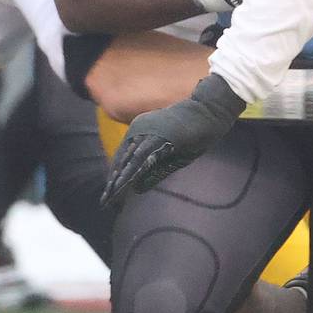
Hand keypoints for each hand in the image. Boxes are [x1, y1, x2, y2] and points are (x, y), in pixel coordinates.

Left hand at [100, 73, 243, 207]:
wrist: (208, 111)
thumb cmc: (194, 132)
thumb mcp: (173, 157)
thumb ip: (155, 171)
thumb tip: (137, 189)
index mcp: (141, 132)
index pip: (123, 158)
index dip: (116, 176)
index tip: (109, 194)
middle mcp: (138, 129)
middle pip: (121, 159)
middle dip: (113, 181)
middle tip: (104, 201)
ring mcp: (146, 131)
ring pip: (128, 160)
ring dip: (119, 179)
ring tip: (111, 196)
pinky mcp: (157, 135)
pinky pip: (142, 157)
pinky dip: (133, 172)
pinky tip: (125, 184)